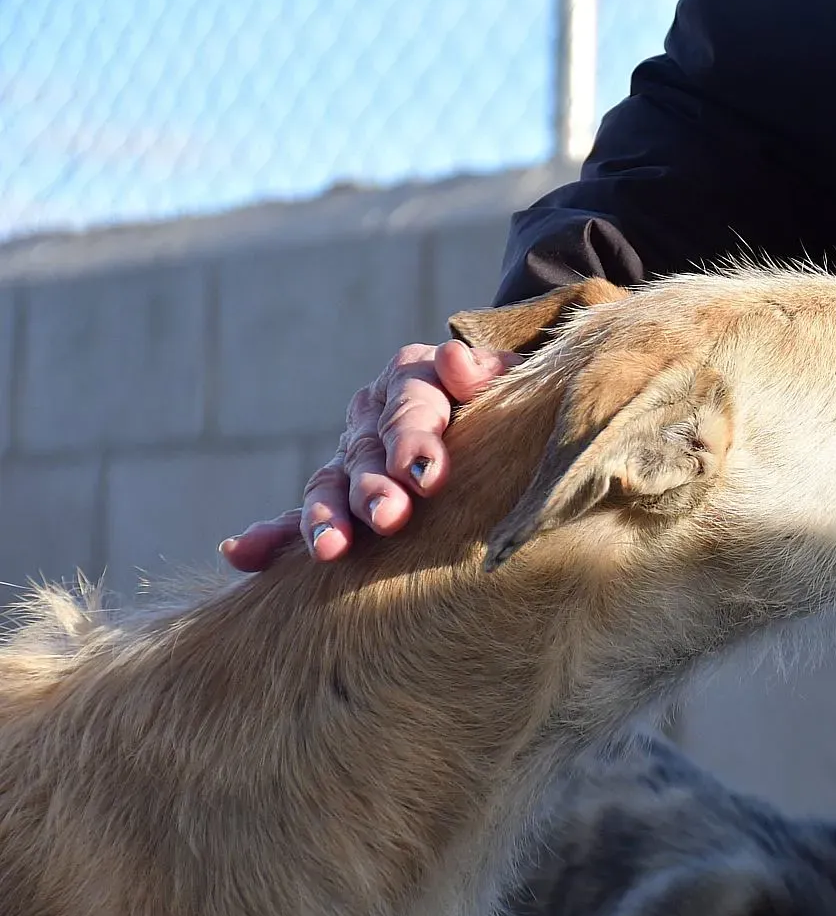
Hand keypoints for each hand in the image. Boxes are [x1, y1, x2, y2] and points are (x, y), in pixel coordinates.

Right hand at [219, 340, 522, 571]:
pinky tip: (242, 554)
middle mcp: (375, 414)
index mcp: (414, 376)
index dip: (416, 439)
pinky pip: (299, 515)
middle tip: (389, 517)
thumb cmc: (513, 401)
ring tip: (331, 549)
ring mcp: (352, 456)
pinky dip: (272, 535)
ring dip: (326, 516)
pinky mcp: (339, 495)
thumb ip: (490, 370)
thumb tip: (456, 361)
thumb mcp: (512, 377)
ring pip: (330, 485)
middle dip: (374, 488)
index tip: (427, 475)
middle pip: (368, 450)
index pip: (411, 404)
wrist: (498, 414)